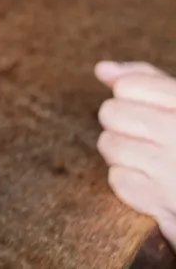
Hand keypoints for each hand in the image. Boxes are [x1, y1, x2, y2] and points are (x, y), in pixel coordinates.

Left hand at [96, 60, 175, 243]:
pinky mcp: (166, 202)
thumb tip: (102, 69)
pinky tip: (152, 181)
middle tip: (148, 134)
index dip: (131, 94)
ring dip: (122, 152)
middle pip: (111, 113)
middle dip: (122, 123)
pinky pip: (118, 179)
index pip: (129, 86)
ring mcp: (173, 170)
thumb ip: (148, 80)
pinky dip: (129, 181)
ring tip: (149, 157)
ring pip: (109, 145)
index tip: (149, 107)